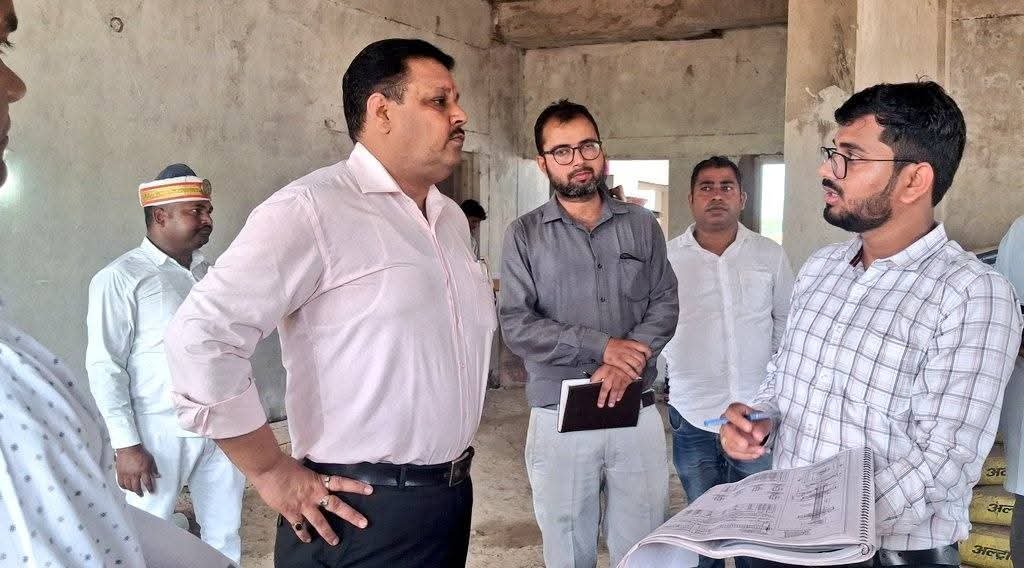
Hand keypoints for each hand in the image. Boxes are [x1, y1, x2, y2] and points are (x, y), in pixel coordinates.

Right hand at [115, 444, 159, 495]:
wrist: (128, 448)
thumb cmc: (140, 452)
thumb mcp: (150, 459)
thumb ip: (153, 469)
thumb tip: (157, 476)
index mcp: (143, 470)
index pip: (147, 483)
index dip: (150, 488)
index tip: (151, 491)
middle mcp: (134, 474)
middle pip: (136, 487)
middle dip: (139, 492)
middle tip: (141, 494)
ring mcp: (126, 474)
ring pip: (128, 486)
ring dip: (132, 490)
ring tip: (134, 491)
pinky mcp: (120, 473)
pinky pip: (121, 483)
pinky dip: (123, 487)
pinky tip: (126, 487)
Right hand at [251, 454, 372, 545]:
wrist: (268, 468)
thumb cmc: (284, 464)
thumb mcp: (303, 468)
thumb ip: (310, 478)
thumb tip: (312, 480)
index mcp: (319, 480)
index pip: (342, 482)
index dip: (356, 486)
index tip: (370, 490)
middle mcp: (315, 494)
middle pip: (337, 506)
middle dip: (351, 515)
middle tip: (364, 523)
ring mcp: (303, 505)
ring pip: (320, 521)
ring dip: (328, 533)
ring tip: (335, 541)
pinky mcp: (291, 512)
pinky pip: (299, 526)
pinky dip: (303, 534)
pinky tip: (307, 540)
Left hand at [591, 364, 635, 407]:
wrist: (628, 358)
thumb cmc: (616, 363)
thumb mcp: (606, 365)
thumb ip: (599, 374)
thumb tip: (592, 381)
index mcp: (604, 370)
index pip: (595, 378)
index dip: (592, 383)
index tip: (590, 388)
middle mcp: (611, 374)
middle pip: (605, 387)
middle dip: (602, 397)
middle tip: (600, 404)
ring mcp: (619, 377)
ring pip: (615, 389)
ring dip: (612, 397)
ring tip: (610, 404)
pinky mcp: (626, 379)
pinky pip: (623, 387)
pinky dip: (621, 394)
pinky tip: (618, 398)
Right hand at [603, 338, 651, 376]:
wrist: (603, 345)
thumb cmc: (614, 345)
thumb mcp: (626, 342)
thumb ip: (634, 347)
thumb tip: (642, 353)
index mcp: (631, 344)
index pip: (644, 348)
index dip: (648, 353)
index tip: (647, 357)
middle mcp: (628, 349)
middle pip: (641, 358)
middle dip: (643, 365)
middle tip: (642, 368)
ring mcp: (623, 355)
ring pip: (636, 364)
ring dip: (639, 370)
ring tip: (638, 373)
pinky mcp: (618, 361)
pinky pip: (628, 369)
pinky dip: (632, 374)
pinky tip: (633, 376)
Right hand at [719, 402, 773, 460]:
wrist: (757, 429)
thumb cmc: (758, 421)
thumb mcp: (764, 420)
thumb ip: (761, 427)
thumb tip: (757, 435)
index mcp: (734, 410)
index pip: (731, 413)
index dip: (739, 421)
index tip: (749, 428)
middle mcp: (727, 421)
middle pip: (726, 430)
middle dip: (737, 439)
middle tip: (747, 444)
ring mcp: (725, 434)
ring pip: (729, 443)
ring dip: (745, 449)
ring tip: (759, 450)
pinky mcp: (727, 445)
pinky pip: (733, 452)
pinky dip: (745, 455)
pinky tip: (755, 453)